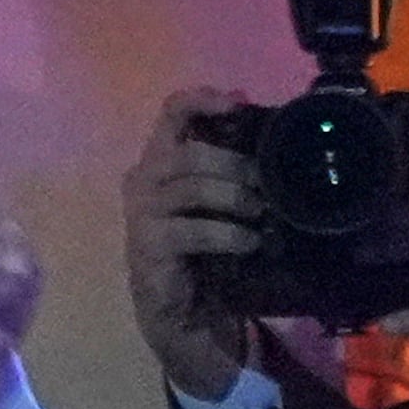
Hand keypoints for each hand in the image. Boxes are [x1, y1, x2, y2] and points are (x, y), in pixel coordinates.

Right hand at [122, 89, 263, 401]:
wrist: (184, 307)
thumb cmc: (206, 246)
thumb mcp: (224, 199)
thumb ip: (234, 162)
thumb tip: (258, 112)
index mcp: (161, 160)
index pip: (171, 111)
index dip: (202, 100)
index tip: (237, 106)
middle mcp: (143, 180)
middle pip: (186, 151)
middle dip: (234, 165)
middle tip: (268, 184)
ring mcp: (140, 214)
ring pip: (189, 186)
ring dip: (234, 197)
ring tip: (261, 215)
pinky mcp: (148, 246)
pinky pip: (192, 229)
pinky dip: (227, 233)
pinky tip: (248, 242)